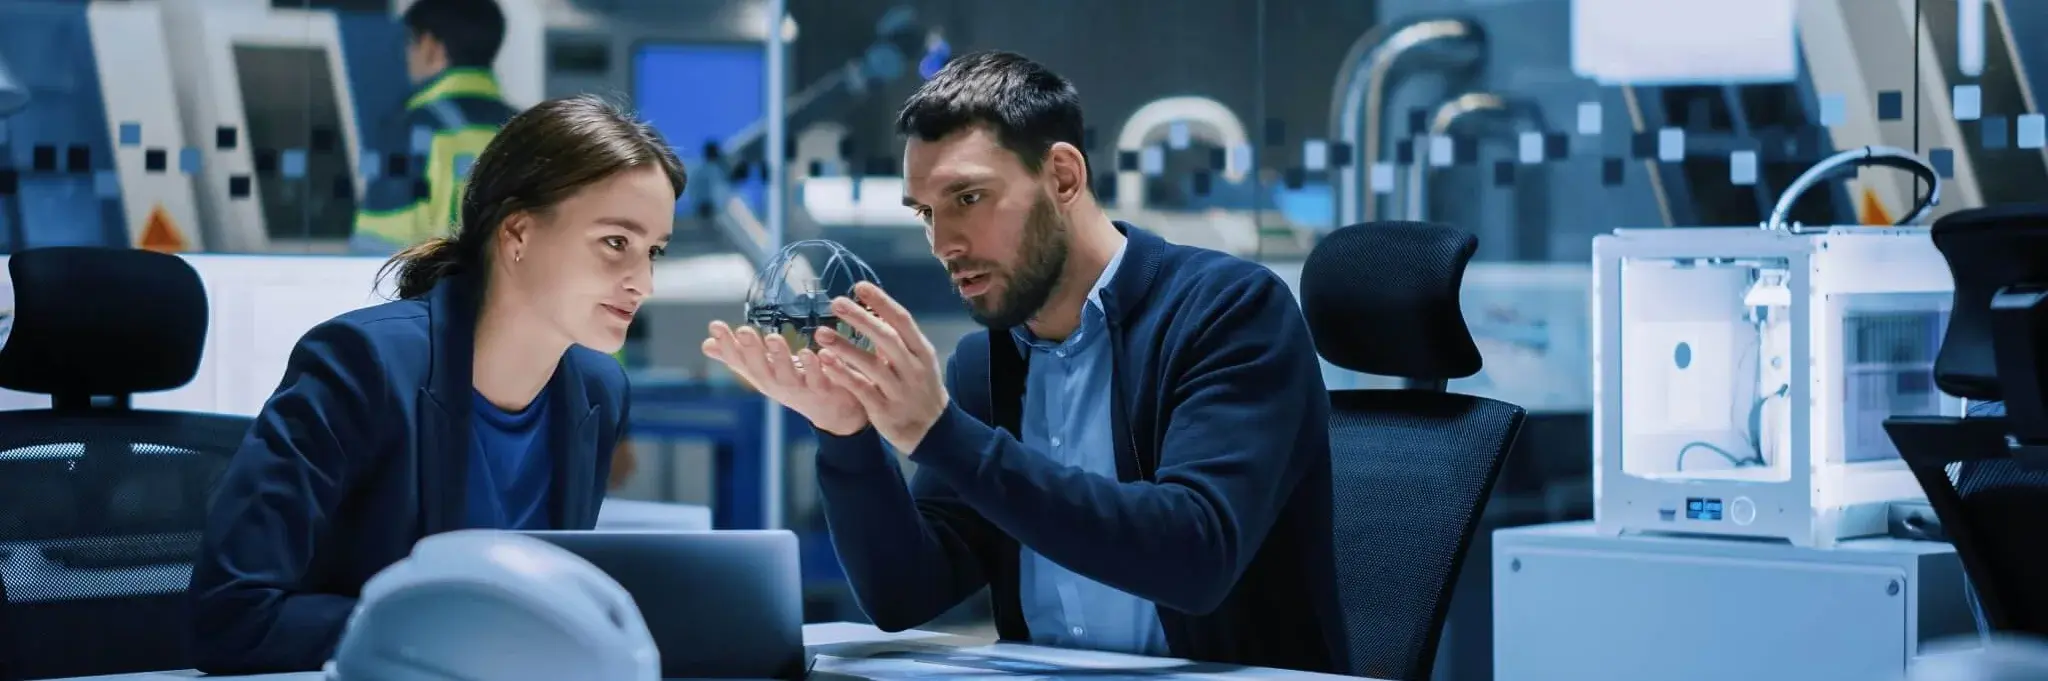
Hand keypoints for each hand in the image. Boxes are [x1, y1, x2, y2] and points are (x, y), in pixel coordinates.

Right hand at [701, 320, 868, 435]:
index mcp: (762, 375)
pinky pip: (821, 379)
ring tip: (774, 339)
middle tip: (743, 331)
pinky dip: (819, 367)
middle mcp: (777, 384)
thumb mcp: (764, 369)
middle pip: (761, 370)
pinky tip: (818, 353)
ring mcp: (801, 389)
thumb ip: (738, 356)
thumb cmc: (794, 384)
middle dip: (751, 351)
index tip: (716, 326)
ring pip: (789, 376)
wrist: (833, 411)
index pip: (739, 360)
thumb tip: (706, 343)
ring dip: (781, 358)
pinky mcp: (825, 389)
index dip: (727, 346)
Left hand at [814, 281, 949, 453]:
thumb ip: (898, 338)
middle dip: (861, 319)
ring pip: (871, 365)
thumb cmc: (920, 387)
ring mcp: (899, 390)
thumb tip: (873, 307)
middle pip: (887, 339)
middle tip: (836, 302)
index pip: (902, 320)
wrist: (932, 430)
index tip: (860, 286)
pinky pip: (861, 389)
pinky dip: (843, 375)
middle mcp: (912, 369)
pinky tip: (825, 362)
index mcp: (921, 351)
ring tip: (821, 332)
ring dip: (846, 347)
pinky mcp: (884, 409)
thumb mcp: (918, 360)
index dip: (882, 302)